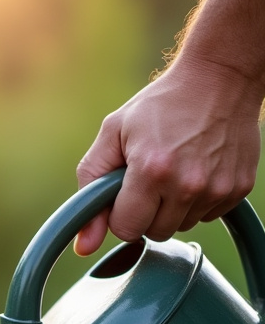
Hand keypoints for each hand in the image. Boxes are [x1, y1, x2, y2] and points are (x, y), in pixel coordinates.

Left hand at [74, 59, 262, 255]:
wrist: (221, 77)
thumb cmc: (161, 104)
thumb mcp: (113, 133)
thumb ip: (89, 186)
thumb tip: (83, 247)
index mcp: (151, 171)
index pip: (126, 230)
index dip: (120, 213)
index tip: (126, 191)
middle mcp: (187, 185)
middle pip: (154, 233)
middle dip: (146, 212)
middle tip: (151, 178)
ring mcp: (217, 189)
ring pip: (181, 226)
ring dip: (173, 208)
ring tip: (176, 169)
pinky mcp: (238, 189)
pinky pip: (207, 216)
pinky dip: (198, 200)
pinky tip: (198, 169)